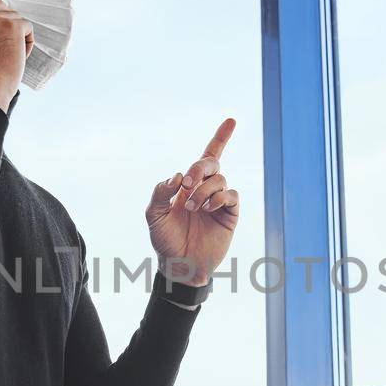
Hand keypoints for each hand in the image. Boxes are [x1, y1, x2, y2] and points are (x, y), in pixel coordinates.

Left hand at [145, 118, 239, 287]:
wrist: (178, 265)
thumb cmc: (165, 240)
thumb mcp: (154, 214)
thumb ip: (161, 192)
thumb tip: (178, 176)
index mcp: (189, 185)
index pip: (206, 156)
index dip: (220, 138)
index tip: (232, 120)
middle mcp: (206, 189)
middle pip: (212, 163)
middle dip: (200, 168)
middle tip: (187, 184)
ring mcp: (219, 202)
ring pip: (220, 179)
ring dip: (204, 190)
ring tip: (191, 208)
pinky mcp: (230, 215)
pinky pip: (231, 195)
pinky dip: (219, 196)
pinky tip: (208, 207)